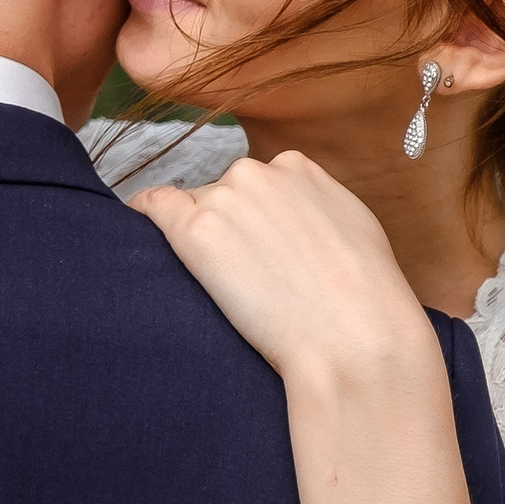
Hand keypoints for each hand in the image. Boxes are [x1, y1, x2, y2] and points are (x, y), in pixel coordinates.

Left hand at [131, 150, 435, 388]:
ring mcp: (223, 199)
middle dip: (226, 229)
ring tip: (226, 288)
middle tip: (246, 279)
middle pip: (220, 194)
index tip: (257, 253)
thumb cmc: (366, 296)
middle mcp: (256, 172)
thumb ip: (315, 205)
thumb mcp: (354, 226)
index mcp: (296, 166)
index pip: (256, 184)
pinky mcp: (195, 231)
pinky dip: (142, 217)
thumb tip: (292, 211)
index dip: (253, 221)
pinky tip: (137, 236)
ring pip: (191, 209)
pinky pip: (151, 206)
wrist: (354, 337)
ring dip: (199, 240)